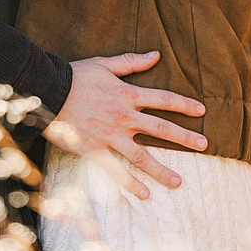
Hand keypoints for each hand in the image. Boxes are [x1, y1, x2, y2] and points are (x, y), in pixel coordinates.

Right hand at [45, 51, 207, 200]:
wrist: (46, 90)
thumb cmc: (73, 76)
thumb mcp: (103, 64)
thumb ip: (131, 62)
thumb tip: (156, 55)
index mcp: (127, 94)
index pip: (163, 99)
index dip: (184, 105)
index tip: (201, 111)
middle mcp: (124, 116)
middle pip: (161, 129)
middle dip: (185, 138)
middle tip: (205, 146)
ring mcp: (110, 135)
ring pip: (142, 156)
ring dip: (162, 170)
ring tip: (179, 182)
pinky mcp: (94, 149)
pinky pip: (115, 170)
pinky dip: (130, 183)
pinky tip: (144, 195)